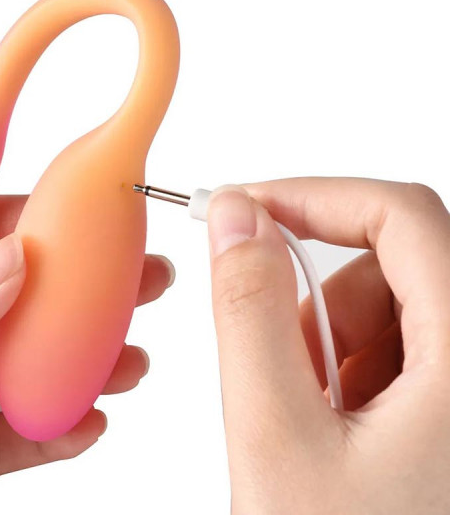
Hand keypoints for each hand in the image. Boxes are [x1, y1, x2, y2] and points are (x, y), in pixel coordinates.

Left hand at [0, 196, 174, 513]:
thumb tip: (9, 266)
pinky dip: (42, 441)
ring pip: (6, 379)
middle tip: (137, 285)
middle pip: (4, 308)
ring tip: (128, 363)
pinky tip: (85, 427)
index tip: (88, 222)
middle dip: (74, 298)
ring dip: (71, 372)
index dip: (29, 225)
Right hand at [207, 179, 449, 513]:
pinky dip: (346, 371)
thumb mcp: (276, 438)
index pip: (399, 215)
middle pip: (393, 262)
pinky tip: (334, 433)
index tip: (246, 207)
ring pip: (390, 308)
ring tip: (309, 419)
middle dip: (315, 294)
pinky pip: (395, 350)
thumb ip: (248, 312)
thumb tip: (235, 218)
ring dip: (328, 342)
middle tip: (277, 361)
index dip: (314, 196)